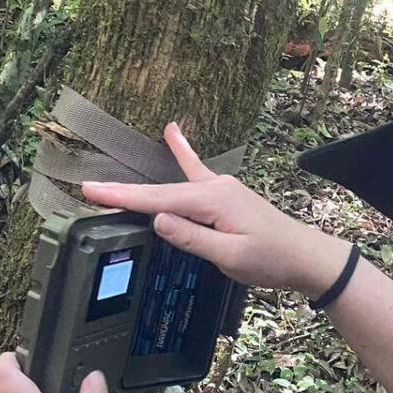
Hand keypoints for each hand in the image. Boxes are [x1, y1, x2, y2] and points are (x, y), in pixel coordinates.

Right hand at [80, 123, 351, 297]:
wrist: (306, 257)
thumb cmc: (272, 260)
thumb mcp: (231, 256)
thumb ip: (194, 239)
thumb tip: (159, 220)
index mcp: (213, 202)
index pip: (158, 201)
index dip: (122, 197)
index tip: (90, 192)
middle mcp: (215, 188)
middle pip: (161, 191)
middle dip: (124, 191)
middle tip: (86, 189)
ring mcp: (221, 188)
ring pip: (174, 183)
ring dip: (144, 181)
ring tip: (111, 172)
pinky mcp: (226, 195)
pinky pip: (197, 171)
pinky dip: (183, 152)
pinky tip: (172, 132)